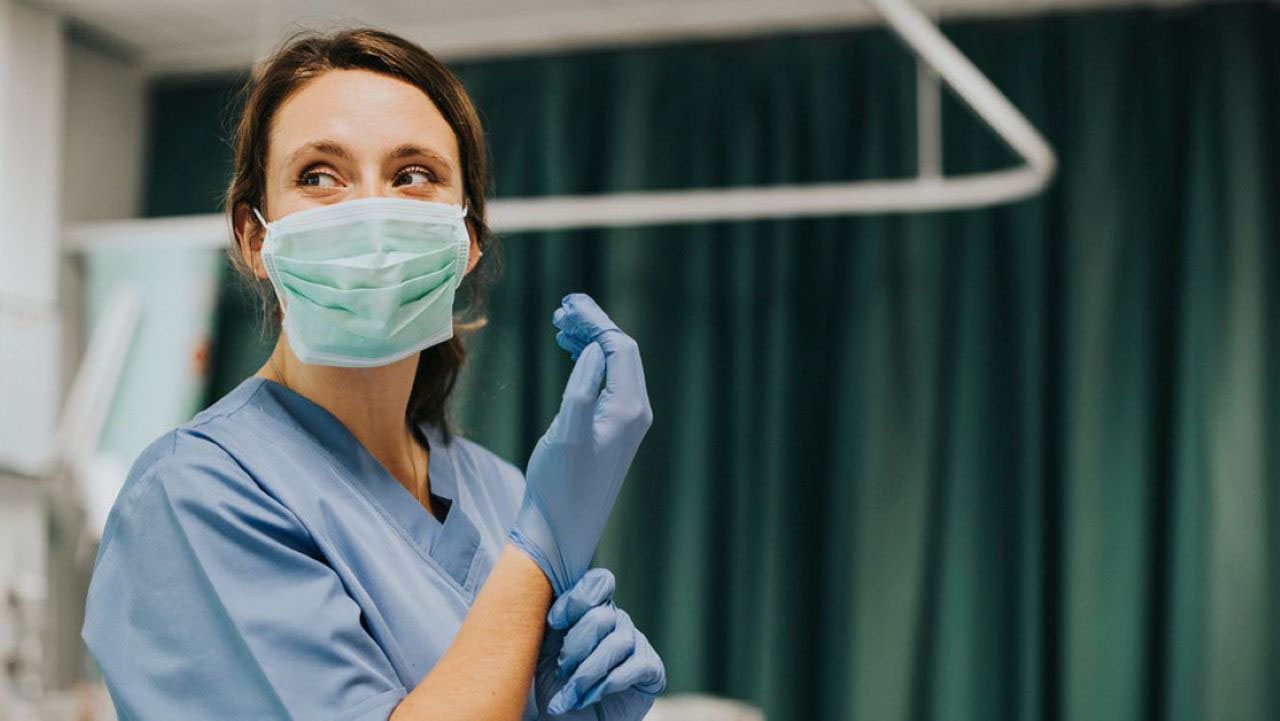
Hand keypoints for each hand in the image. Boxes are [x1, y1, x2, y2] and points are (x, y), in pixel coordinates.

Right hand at [509, 294, 653, 594]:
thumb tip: (594, 350)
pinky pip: (607, 383)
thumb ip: (582, 387)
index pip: (620, 347)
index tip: (567, 305)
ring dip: (590, 342)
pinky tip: (570, 355)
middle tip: (561, 311)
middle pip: (622, 352)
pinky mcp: (613, 432)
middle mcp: (635, 413)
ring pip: (615, 366)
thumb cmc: (558, 486)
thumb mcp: (566, 433)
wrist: (560, 531)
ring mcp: (626, 423)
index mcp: (628, 409)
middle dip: (593, 326)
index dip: (595, 321)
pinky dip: (589, 363)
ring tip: (560, 327)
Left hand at [535, 569, 665, 718]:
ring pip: (617, 643)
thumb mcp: (542, 649)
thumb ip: (546, 620)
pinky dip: (608, 683)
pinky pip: (636, 666)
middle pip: (602, 616)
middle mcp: (616, 621)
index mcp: (591, 609)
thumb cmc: (554, 684)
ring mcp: (635, 643)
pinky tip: (589, 697)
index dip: (575, 600)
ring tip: (570, 694)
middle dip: (576, 646)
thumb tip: (536, 590)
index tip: (553, 622)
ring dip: (587, 672)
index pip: (598, 583)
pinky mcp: (650, 668)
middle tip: (561, 670)